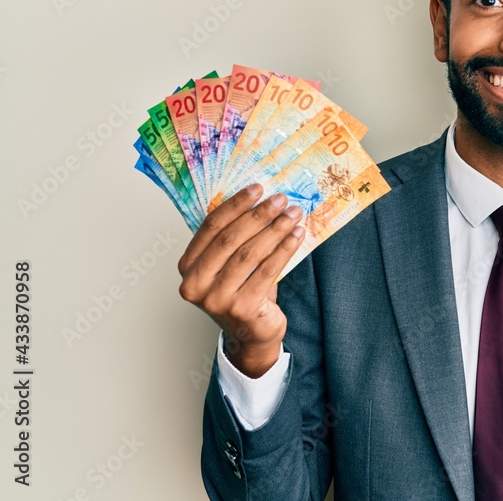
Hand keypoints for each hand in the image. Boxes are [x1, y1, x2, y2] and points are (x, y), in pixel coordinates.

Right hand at [177, 184, 304, 377]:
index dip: (235, 205)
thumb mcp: (229, 265)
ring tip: (293, 214)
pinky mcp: (242, 309)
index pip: (211, 227)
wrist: (252, 333)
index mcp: (187, 267)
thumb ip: (233, 238)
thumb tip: (261, 198)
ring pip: (250, 254)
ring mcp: (217, 299)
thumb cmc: (242, 291)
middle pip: (230, 238)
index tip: (257, 188)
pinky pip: (268, 271)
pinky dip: (284, 249)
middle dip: (258, 215)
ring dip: (275, 230)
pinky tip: (297, 236)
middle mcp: (195, 284)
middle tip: (280, 200)